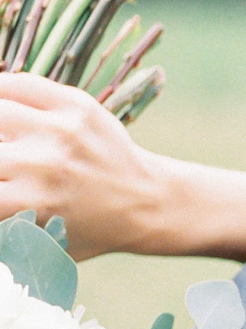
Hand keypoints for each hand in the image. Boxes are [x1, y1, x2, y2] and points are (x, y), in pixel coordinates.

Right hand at [0, 72, 162, 259]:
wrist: (147, 204)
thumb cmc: (87, 230)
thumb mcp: (42, 245)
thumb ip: (4, 232)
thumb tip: (0, 219)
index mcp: (30, 205)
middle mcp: (43, 164)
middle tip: (3, 164)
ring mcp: (61, 130)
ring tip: (4, 139)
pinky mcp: (76, 105)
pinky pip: (18, 83)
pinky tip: (0, 105)